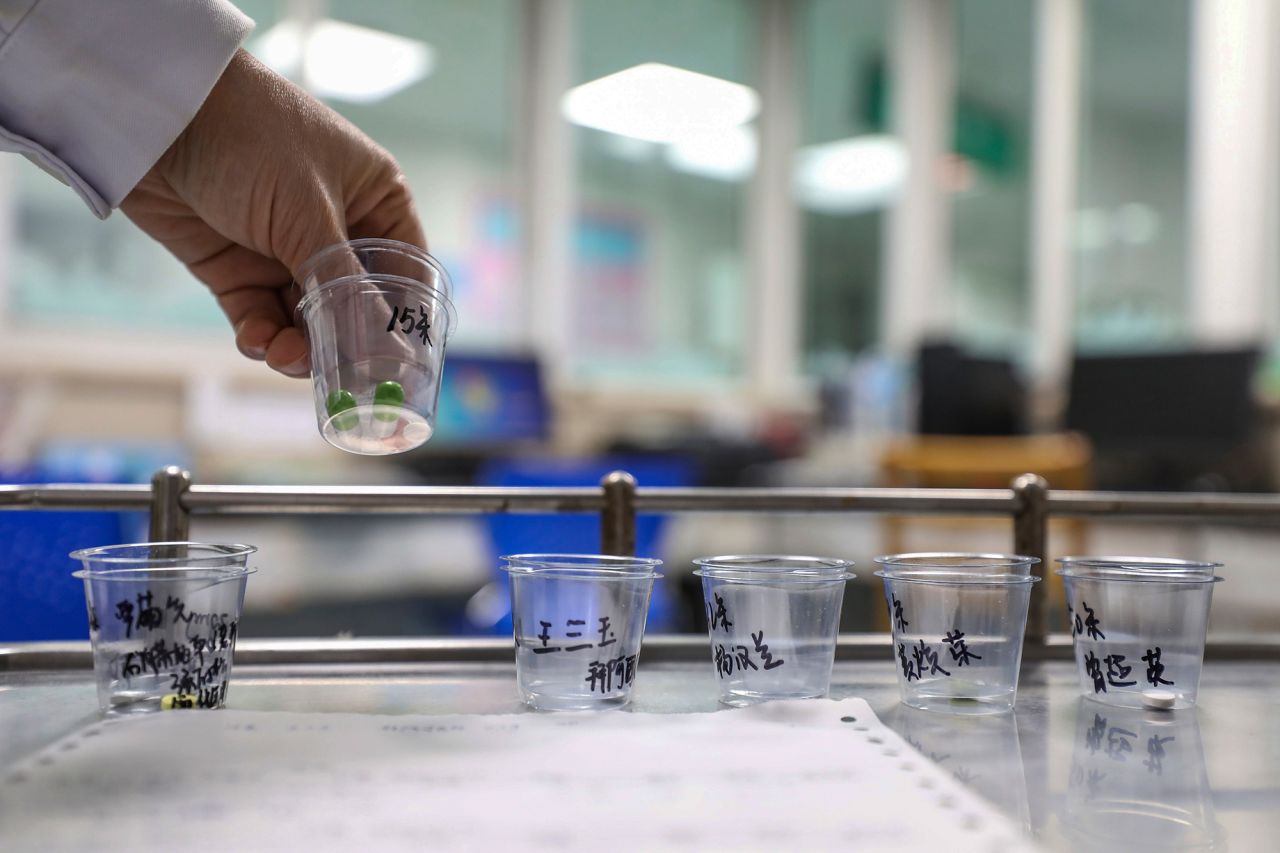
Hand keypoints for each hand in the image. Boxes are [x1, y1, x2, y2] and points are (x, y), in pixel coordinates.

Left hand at [121, 49, 423, 376]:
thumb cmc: (252, 136)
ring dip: (299, 345)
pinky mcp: (236, 267)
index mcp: (375, 200)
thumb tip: (383, 346)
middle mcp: (336, 228)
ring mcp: (285, 249)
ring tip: (285, 357)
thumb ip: (343, 284)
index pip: (404, 273)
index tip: (400, 366)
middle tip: (335, 377)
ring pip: (306, 319)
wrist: (156, 114)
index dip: (404, 320)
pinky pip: (261, 316)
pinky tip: (258, 341)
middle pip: (355, 306)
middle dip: (343, 341)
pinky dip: (262, 335)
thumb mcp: (308, 213)